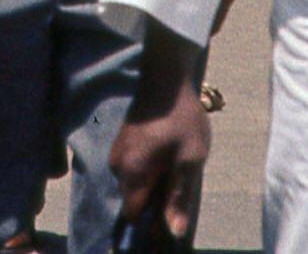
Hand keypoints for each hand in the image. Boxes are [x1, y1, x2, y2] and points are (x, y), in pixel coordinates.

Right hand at [110, 26, 209, 242]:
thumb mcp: (188, 160)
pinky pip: (133, 168)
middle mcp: (118, 165)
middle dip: (154, 202)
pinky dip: (149, 170)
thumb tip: (173, 232)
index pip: (132, 216)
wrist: (165, 75)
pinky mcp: (123, 141)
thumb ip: (178, 198)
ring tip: (177, 168)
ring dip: (153, 184)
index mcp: (132, 173)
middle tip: (180, 188)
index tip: (169, 223)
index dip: (150, 226)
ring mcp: (118, 151)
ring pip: (134, 183)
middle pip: (133, 200)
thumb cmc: (180, 118)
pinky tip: (167, 157)